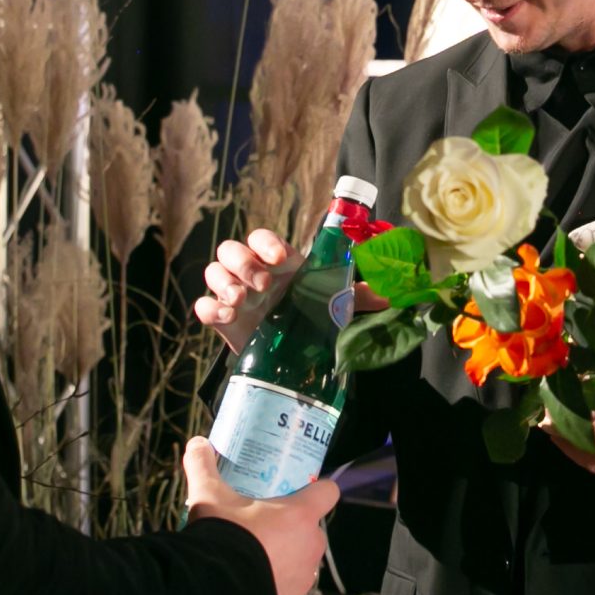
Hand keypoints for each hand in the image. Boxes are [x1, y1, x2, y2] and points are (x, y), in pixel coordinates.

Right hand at [182, 437, 339, 594]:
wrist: (216, 594)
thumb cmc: (223, 538)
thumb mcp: (208, 496)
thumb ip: (203, 466)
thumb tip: (197, 442)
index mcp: (301, 514)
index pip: (328, 492)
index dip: (316, 489)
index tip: (297, 490)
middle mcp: (311, 544)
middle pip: (312, 526)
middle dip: (293, 524)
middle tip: (264, 521)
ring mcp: (305, 575)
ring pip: (302, 556)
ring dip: (286, 553)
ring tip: (255, 551)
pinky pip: (290, 584)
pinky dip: (277, 580)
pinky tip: (252, 577)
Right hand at [195, 231, 389, 352]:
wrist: (290, 356)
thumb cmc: (312, 319)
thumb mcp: (335, 305)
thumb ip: (358, 295)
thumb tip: (393, 295)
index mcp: (278, 264)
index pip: (261, 239)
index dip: (265, 242)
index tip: (278, 257)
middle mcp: (252, 274)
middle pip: (230, 249)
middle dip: (243, 263)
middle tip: (263, 284)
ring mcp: (234, 296)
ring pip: (212, 272)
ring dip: (224, 283)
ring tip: (241, 301)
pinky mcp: (221, 320)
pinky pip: (202, 306)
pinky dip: (210, 308)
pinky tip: (226, 317)